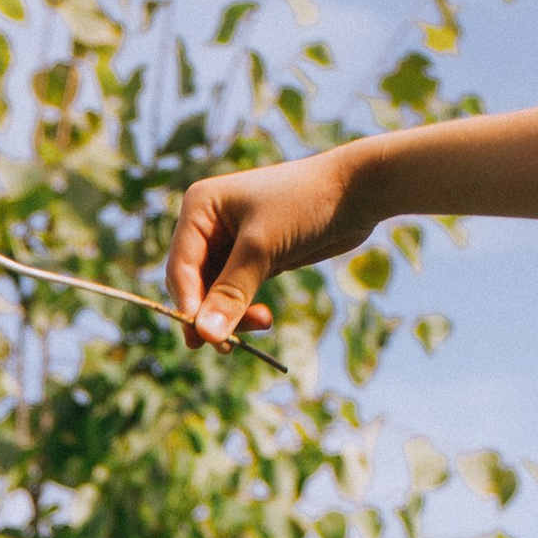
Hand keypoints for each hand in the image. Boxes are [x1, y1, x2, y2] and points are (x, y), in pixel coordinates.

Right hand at [165, 149, 379, 346]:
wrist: (357, 190)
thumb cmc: (306, 203)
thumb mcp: (262, 248)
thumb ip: (231, 293)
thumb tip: (205, 336)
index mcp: (200, 208)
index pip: (180, 268)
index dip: (188, 305)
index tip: (203, 339)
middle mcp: (209, 224)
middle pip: (194, 285)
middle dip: (212, 314)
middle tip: (228, 347)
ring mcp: (231, 242)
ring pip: (216, 294)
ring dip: (233, 315)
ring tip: (261, 324)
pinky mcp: (254, 257)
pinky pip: (237, 293)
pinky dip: (246, 310)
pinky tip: (265, 319)